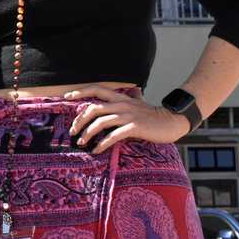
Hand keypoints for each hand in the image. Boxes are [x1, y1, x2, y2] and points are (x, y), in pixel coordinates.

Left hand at [66, 84, 188, 152]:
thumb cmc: (152, 115)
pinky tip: (97, 150)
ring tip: (81, 142)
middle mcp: (122, 104)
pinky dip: (103, 143)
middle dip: (79, 120)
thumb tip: (125, 94)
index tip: (67, 97)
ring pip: (101, 122)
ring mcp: (128, 115)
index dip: (81, 91)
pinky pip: (114, 135)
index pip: (97, 88)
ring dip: (88, 133)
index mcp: (121, 97)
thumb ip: (127, 100)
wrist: (172, 121)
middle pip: (93, 108)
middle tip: (73, 131)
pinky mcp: (134, 127)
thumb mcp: (137, 104)